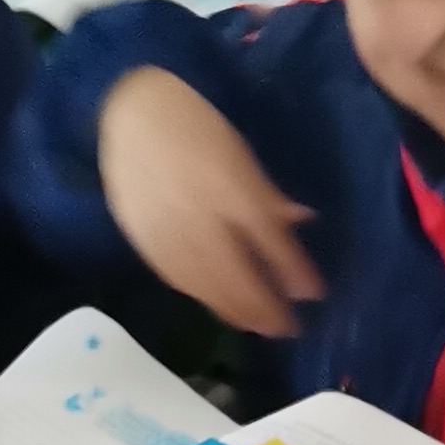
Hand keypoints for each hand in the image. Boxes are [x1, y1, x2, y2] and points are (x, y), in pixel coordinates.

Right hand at [97, 66, 325, 336]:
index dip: (292, 269)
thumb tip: (303, 221)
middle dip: (264, 304)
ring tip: (258, 327)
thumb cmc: (194, 128)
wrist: (131, 116)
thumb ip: (267, 194)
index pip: (268, 238)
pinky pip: (177, 278)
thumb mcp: (239, 154)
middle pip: (237, 272)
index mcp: (230, 185)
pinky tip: (219, 308)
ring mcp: (169, 229)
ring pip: (206, 283)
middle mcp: (200, 212)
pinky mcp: (144, 239)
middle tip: (288, 329)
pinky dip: (202, 297)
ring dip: (235, 310)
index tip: (314, 295)